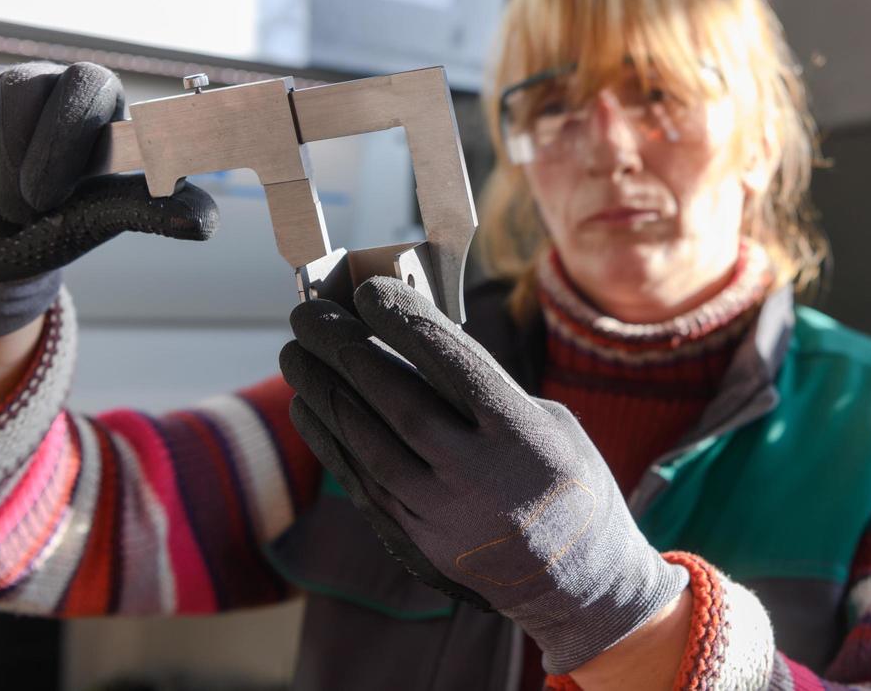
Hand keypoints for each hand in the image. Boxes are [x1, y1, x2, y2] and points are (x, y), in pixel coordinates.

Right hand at [0, 62, 217, 337]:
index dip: (63, 136)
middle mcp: (39, 79)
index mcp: (94, 97)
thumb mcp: (101, 219)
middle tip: (23, 217)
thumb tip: (203, 222)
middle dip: (14, 171)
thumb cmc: (55, 227)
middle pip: (20, 88)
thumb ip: (148, 211)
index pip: (87, 82)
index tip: (49, 198)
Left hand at [279, 278, 688, 674]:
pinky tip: (306, 406)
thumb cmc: (565, 481)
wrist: (575, 580)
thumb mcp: (549, 421)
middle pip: (394, 397)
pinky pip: (359, 479)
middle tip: (308, 313)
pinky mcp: (415, 538)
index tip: (368, 290)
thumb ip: (486, 386)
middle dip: (344, 348)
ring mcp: (440, 511)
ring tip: (295, 352)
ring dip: (322, 390)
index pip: (447, 360)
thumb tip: (414, 342)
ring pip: (364, 439)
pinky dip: (327, 439)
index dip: (402, 319)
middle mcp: (474, 472)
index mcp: (518, 431)